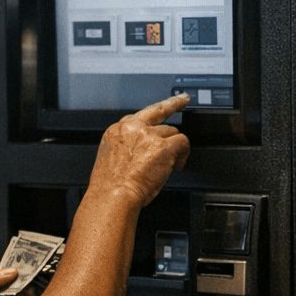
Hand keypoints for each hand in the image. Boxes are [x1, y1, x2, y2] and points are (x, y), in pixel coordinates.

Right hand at [89, 93, 191, 207]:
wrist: (113, 194)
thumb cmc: (110, 185)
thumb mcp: (111, 159)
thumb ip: (128, 147)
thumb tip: (144, 152)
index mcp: (117, 131)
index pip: (140, 114)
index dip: (157, 108)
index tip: (167, 101)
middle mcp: (132, 128)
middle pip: (160, 119)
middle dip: (172, 114)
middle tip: (184, 100)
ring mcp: (148, 136)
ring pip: (172, 133)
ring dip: (174, 148)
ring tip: (171, 164)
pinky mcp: (163, 146)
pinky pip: (183, 142)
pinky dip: (184, 154)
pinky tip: (177, 165)